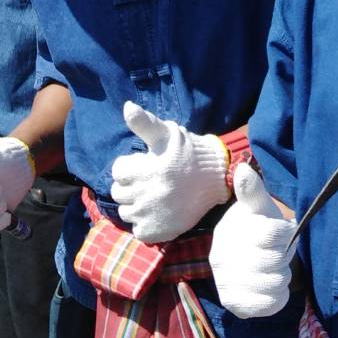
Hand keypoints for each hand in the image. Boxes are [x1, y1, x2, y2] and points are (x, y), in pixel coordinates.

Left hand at [109, 102, 228, 243]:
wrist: (218, 177)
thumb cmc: (190, 152)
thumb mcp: (166, 134)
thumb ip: (144, 123)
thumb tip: (127, 106)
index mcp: (145, 170)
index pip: (118, 172)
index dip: (131, 167)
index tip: (146, 165)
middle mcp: (146, 194)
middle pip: (119, 193)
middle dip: (131, 186)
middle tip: (152, 181)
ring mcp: (152, 215)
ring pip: (127, 213)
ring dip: (136, 206)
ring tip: (155, 196)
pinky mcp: (160, 231)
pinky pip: (138, 231)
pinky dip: (145, 224)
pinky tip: (159, 212)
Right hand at [209, 165, 294, 317]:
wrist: (249, 259)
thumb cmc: (258, 228)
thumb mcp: (259, 207)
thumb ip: (253, 190)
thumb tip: (243, 170)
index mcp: (227, 234)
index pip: (273, 234)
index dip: (285, 232)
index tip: (282, 230)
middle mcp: (221, 260)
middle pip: (276, 261)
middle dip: (283, 256)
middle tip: (276, 253)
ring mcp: (226, 284)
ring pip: (276, 283)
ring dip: (282, 275)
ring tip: (273, 268)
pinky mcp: (236, 305)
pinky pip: (272, 304)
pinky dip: (280, 296)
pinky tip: (271, 286)